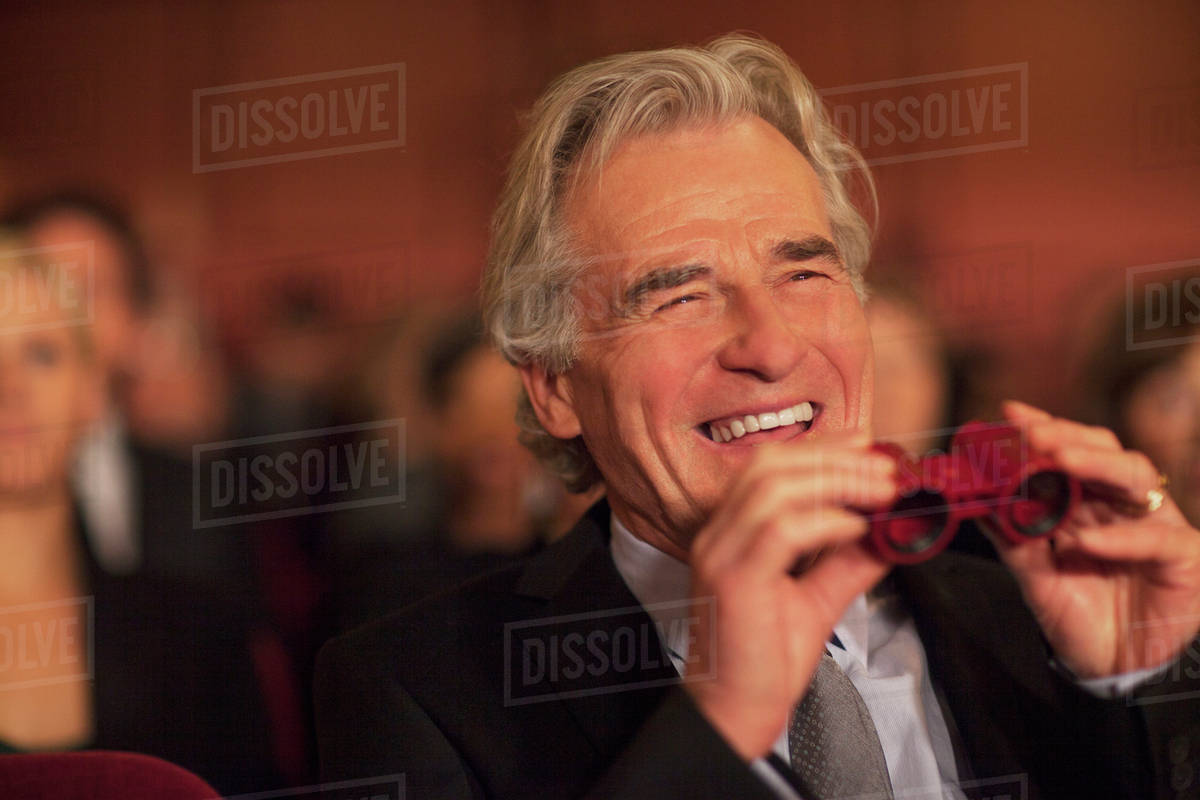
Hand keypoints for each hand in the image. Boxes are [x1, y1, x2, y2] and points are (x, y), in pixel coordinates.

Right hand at [683, 431, 895, 759]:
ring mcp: (721, 555)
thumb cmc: (762, 663)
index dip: (823, 449)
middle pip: (770, 464)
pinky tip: (856, 526)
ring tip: (881, 490)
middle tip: (886, 468)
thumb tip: (890, 531)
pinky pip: (780, 531)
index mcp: (732, 532)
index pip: (770, 466)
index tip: (871, 448)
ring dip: (836, 481)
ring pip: (773, 488)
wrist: (732, 714)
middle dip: (834, 457)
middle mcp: (719, 535)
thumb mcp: (816, 601)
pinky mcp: (733, 581)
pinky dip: (823, 520)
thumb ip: (847, 563)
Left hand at [986, 401, 1199, 678]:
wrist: (1110, 668)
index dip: (1042, 428)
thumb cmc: (1076, 612)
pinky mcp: (1184, 558)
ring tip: (1058, 461)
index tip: (1008, 413)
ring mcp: (1155, 525)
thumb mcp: (1031, 571)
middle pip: (1103, 449)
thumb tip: (974, 496)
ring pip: (1136, 475)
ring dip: (1095, 463)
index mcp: (1086, 499)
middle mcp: (1121, 503)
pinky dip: (1121, 537)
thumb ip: (1009, 534)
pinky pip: (1158, 538)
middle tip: (1032, 433)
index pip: (1068, 449)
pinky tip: (1087, 540)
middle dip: (1066, 435)